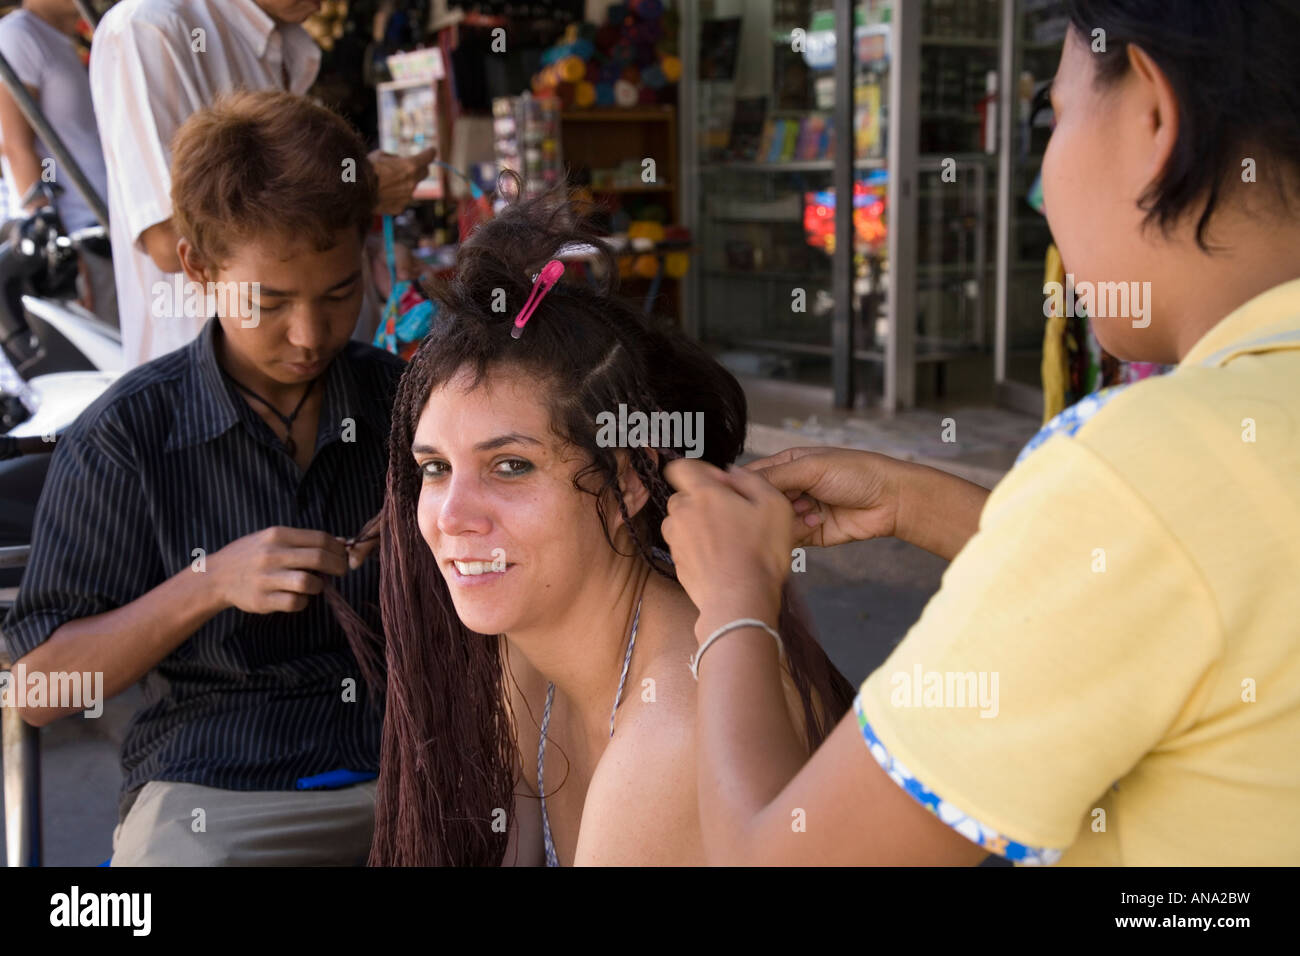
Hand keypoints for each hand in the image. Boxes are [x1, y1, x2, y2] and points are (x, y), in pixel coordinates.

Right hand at [210, 527, 348, 613]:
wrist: (217, 576)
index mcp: (277, 535)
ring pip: (309, 583)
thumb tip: (343, 542)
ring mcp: (266, 578)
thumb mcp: (273, 539)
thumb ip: (304, 541)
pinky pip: (296, 603)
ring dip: (319, 585)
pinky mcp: (263, 600)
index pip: (320, 539)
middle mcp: (272, 555)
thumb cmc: (253, 555)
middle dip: (338, 566)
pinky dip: (303, 601)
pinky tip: (298, 597)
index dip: (339, 548)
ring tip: (314, 584)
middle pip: (319, 558)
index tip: (343, 555)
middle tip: (341, 571)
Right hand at [369, 146, 437, 214]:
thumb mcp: (380, 155)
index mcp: (410, 166)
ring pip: (412, 187)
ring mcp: (407, 196)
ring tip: (387, 181)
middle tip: (411, 166)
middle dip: (420, 168)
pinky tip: (383, 192)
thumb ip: (396, 158)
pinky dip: (396, 195)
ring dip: (405, 183)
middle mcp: (412, 182)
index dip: (430, 153)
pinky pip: (402, 199)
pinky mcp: (400, 207)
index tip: (431, 151)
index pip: (428, 157)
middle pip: (424, 173)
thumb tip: (401, 162)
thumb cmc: (365, 169)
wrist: (354, 190)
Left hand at [662, 460, 789, 641]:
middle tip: (731, 515)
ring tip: (725, 539)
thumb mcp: (774, 504)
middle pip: (683, 495)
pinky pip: (683, 545)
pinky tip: (720, 558)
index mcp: (703, 493)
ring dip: (697, 524)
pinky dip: (697, 547)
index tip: (719, 482)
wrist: (740, 600)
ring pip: (681, 521)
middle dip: (702, 500)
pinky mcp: (676, 562)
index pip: (681, 467)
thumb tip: (731, 473)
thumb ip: (751, 479)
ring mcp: (676, 539)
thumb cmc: (760, 552)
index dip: (700, 470)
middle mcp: (682, 513)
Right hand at [744, 446, 903, 547]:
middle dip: (767, 505)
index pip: (753, 475)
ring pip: (773, 522)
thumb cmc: (856, 473)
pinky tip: (817, 521)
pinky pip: (790, 538)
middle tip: (784, 502)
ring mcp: (800, 511)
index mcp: (789, 464)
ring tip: (809, 509)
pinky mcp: (810, 534)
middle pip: (761, 502)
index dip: (740, 485)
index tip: (731, 495)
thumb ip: (775, 476)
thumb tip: (737, 480)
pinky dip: (798, 532)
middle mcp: (792, 488)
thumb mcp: (811, 467)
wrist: (891, 500)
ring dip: (787, 518)